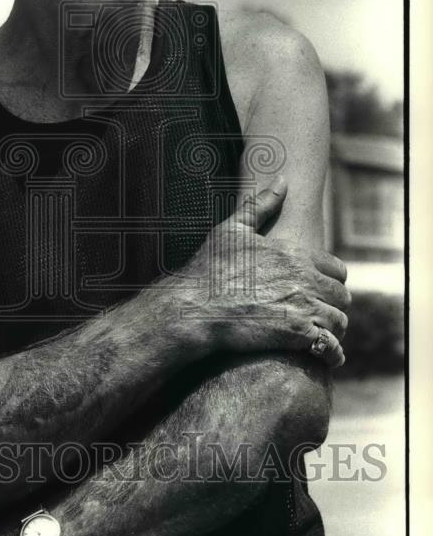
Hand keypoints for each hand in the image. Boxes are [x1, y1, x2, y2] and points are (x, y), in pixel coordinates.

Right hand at [175, 176, 349, 366]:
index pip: (336, 269)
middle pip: (341, 296)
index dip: (330, 280)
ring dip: (333, 329)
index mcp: (295, 253)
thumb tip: (282, 180)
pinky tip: (326, 356)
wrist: (193, 306)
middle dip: (332, 305)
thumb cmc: (208, 268)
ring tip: (321, 335)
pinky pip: (330, 346)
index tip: (319, 290)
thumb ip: (261, 204)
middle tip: (320, 314)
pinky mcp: (296, 334)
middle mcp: (304, 278)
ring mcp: (302, 306)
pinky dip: (332, 353)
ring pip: (339, 320)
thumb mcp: (232, 229)